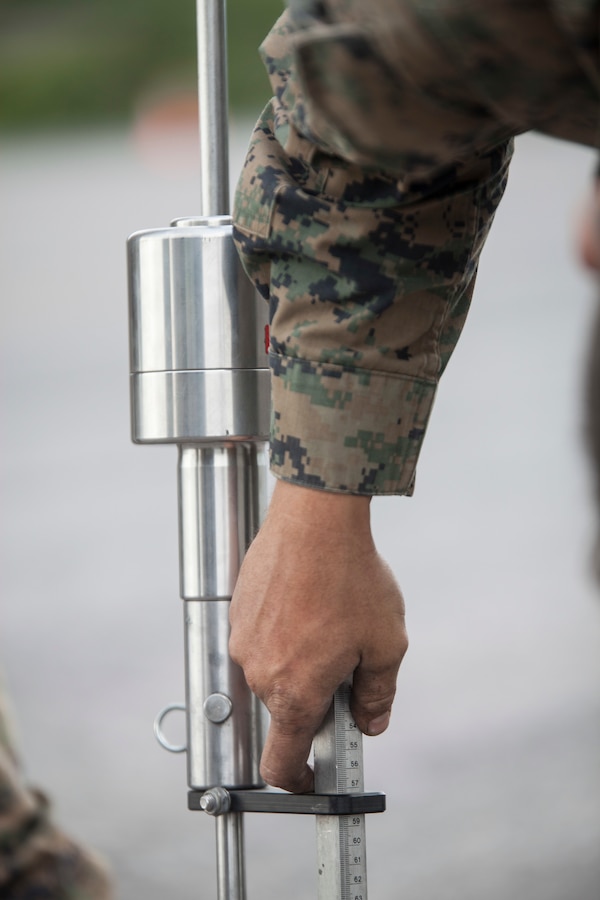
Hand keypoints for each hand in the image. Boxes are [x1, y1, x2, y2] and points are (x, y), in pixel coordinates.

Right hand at [229, 479, 407, 792]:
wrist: (315, 518)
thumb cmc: (352, 578)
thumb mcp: (386, 643)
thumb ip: (378, 695)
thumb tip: (371, 721)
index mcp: (296, 692)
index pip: (281, 762)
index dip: (298, 778)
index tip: (313, 774)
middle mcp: (261, 672)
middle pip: (285, 709)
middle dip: (315, 698)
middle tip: (348, 664)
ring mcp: (245, 640)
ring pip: (274, 671)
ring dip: (299, 661)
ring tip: (330, 620)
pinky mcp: (239, 611)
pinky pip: (263, 638)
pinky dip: (284, 633)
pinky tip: (310, 601)